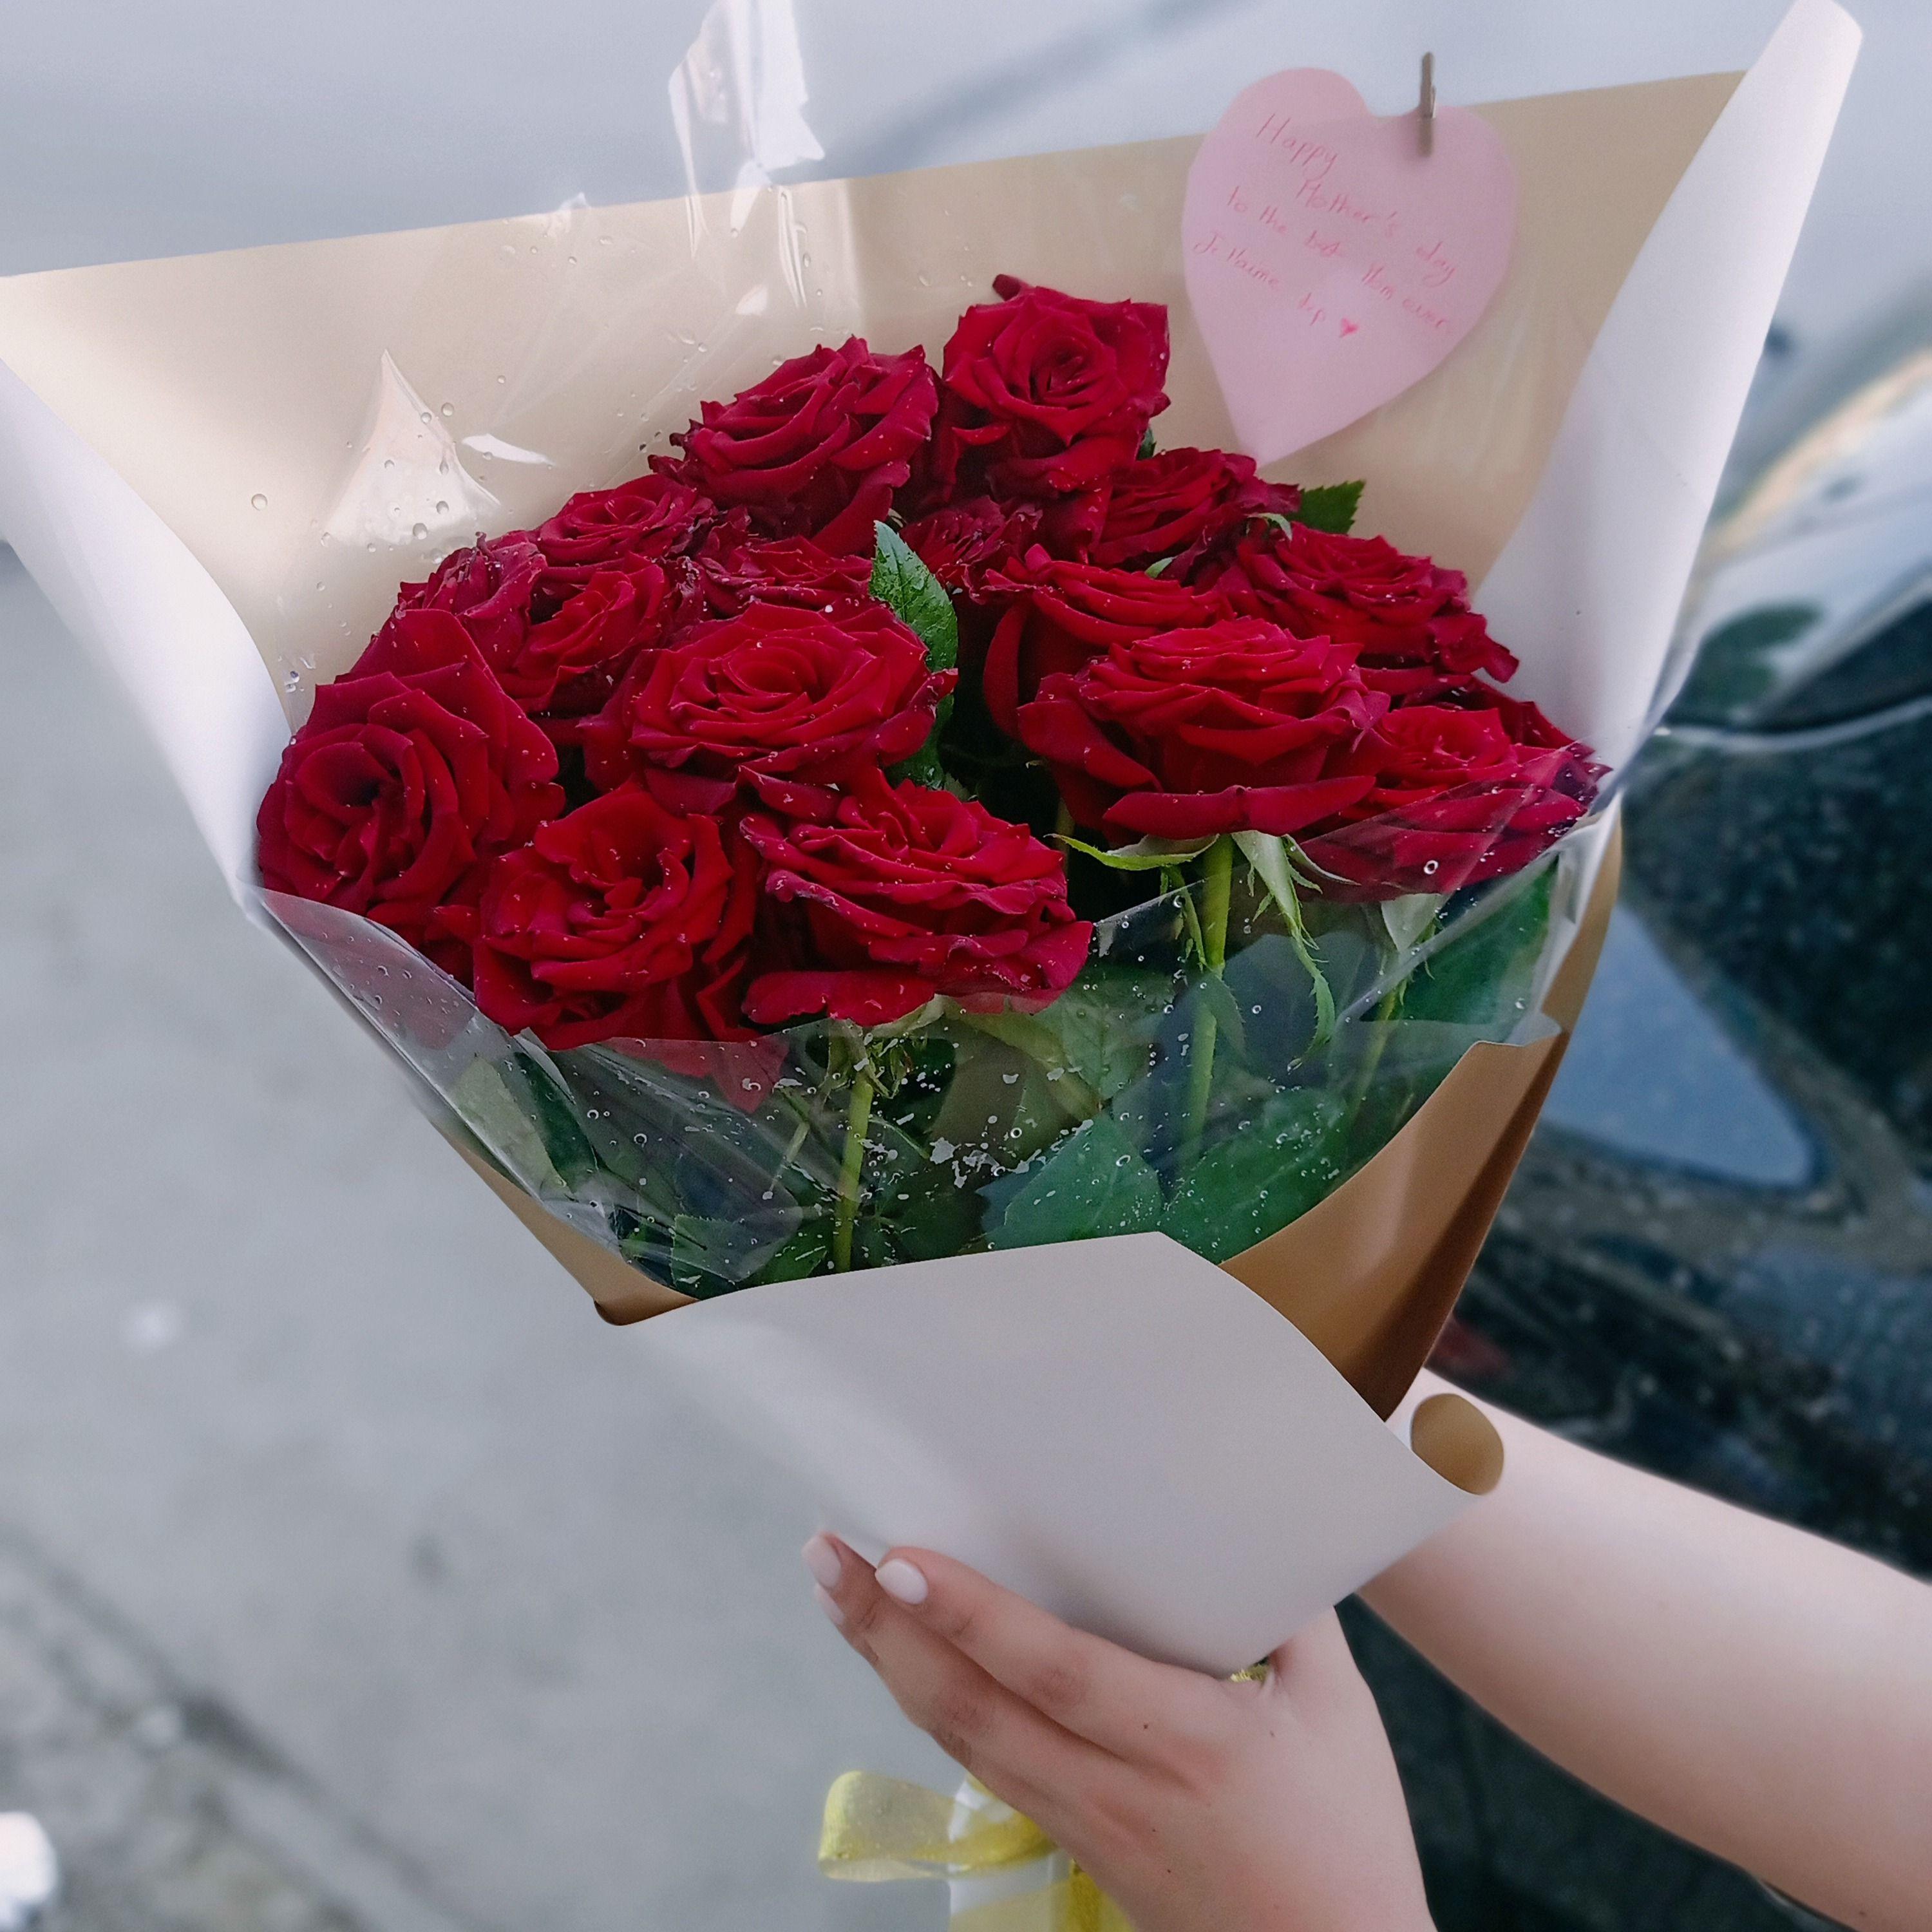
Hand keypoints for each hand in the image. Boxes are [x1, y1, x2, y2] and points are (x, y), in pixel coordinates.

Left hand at [804, 1536, 1434, 1931]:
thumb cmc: (1348, 1834)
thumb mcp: (1336, 1708)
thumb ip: (1290, 1611)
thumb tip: (1248, 1521)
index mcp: (1186, 1740)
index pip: (1052, 1672)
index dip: (969, 1615)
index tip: (899, 1557)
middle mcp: (1116, 1788)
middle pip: (970, 1710)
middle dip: (885, 1628)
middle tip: (825, 1553)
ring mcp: (1084, 1827)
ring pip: (961, 1741)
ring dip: (888, 1663)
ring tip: (837, 1592)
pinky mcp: (1074, 1847)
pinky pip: (983, 1768)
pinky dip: (929, 1707)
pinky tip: (902, 1665)